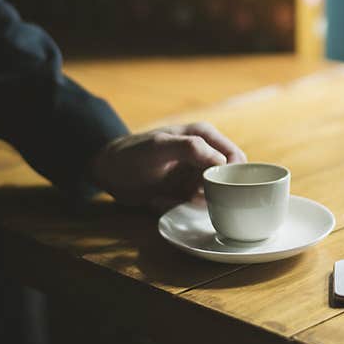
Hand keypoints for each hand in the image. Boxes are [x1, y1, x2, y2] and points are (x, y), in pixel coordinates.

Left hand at [90, 122, 246, 212]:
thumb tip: (223, 161)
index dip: (230, 177)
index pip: (236, 159)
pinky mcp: (188, 188)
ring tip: (171, 198)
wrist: (107, 171)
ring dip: (195, 202)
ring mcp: (198, 171)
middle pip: (229, 178)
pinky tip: (164, 201)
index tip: (209, 188)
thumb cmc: (131, 154)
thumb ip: (190, 148)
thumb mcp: (159, 148)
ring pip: (216, 194)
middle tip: (188, 197)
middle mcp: (206, 153)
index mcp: (206, 136)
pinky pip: (198, 203)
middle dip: (212, 193)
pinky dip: (184, 207)